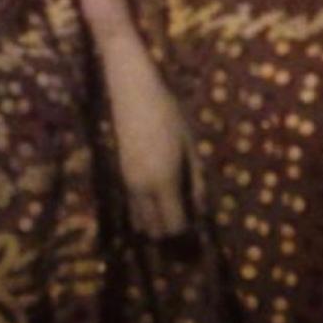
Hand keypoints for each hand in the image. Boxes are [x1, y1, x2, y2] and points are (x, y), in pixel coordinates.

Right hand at [97, 31, 204, 238]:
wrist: (134, 90)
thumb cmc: (169, 113)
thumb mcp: (190, 146)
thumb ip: (197, 181)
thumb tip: (201, 211)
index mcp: (164, 181)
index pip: (174, 225)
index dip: (188, 231)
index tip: (199, 224)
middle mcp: (142, 188)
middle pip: (155, 231)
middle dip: (171, 232)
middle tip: (187, 219)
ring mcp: (127, 182)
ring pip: (139, 222)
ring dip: (155, 222)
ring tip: (172, 208)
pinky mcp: (120, 173)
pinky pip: (132, 206)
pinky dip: (144, 210)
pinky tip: (158, 195)